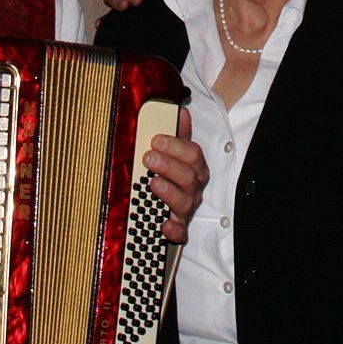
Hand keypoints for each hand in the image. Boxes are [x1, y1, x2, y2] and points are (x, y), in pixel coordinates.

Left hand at [146, 107, 209, 241]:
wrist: (164, 208)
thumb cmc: (168, 175)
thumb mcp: (171, 153)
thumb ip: (176, 133)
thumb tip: (180, 111)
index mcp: (194, 167)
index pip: (193, 154)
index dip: (176, 146)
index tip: (156, 139)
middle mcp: (193, 188)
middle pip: (189, 176)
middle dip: (169, 165)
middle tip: (149, 157)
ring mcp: (186, 209)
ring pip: (186, 201)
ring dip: (170, 191)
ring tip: (152, 183)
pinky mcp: (179, 229)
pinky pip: (181, 233)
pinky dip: (174, 229)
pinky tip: (164, 224)